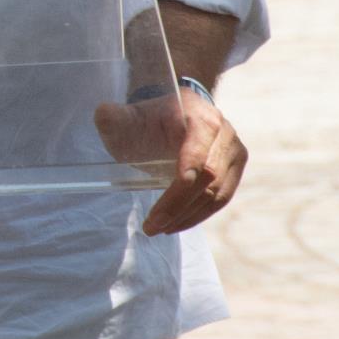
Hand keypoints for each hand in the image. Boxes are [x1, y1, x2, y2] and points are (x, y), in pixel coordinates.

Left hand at [93, 90, 247, 236]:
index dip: (182, 185)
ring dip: (188, 216)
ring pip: (217, 194)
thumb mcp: (132, 114)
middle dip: (178, 207)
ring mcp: (234, 151)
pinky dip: (199, 215)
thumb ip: (116, 116)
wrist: (180, 110)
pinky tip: (177, 224)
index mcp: (200, 116)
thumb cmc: (152, 116)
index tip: (158, 212)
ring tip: (160, 229)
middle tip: (152, 227)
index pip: (197, 155)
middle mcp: (224, 133)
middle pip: (208, 179)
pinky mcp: (235, 167)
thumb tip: (103, 115)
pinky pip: (221, 198)